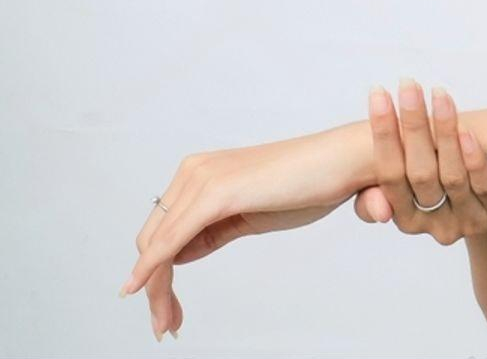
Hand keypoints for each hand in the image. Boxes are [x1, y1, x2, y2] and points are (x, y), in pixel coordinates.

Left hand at [118, 130, 359, 340]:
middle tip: (167, 325)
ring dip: (156, 289)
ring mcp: (202, 179)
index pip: (163, 229)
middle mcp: (194, 171)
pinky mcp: (215, 194)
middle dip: (154, 286)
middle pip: (153, 239)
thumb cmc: (311, 184)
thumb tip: (180, 253)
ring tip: (167, 323)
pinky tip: (141, 289)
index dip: (157, 271)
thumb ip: (213, 230)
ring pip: (157, 245)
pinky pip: (170, 240)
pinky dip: (152, 269)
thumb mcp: (251, 214)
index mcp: (202, 172)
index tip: (169, 309)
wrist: (345, 161)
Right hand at [352, 78, 486, 243]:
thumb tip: (379, 210)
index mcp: (406, 218)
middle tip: (408, 85)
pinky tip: (466, 130)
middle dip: (413, 126)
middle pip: (420, 174)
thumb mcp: (410, 188)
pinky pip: (485, 186)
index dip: (383, 135)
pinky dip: (474, 158)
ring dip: (444, 133)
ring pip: (453, 177)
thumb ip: (379, 194)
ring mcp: (469, 220)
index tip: (378, 94)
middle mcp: (435, 225)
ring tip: (439, 96)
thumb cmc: (440, 181)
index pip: (389, 176)